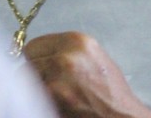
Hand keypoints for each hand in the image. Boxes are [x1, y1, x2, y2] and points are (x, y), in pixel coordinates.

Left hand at [23, 31, 150, 117]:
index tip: (35, 68)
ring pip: (27, 77)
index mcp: (78, 41)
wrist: (123, 117)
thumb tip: (41, 56)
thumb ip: (68, 53)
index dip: (35, 59)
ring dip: (37, 88)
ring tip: (58, 96)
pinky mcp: (55, 93)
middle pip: (29, 59)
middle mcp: (67, 53)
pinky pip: (33, 95)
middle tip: (48, 86)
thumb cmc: (112, 96)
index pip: (35, 44)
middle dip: (35, 72)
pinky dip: (40, 101)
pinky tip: (58, 104)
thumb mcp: (94, 60)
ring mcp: (59, 72)